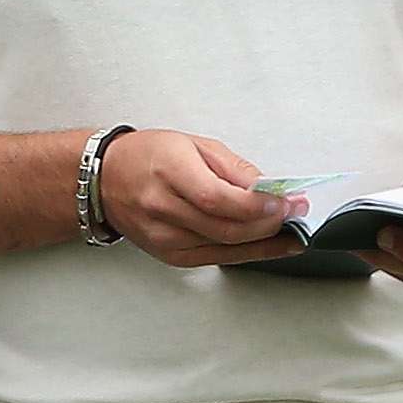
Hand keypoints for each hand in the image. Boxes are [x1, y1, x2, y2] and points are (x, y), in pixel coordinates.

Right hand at [96, 128, 305, 266]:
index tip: (287, 201)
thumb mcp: (193, 144)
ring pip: (227, 247)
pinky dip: (249, 252)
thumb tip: (270, 188)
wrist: (105, 181)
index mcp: (168, 172)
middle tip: (296, 213)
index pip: (218, 198)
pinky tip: (269, 245)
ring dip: (265, 240)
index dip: (258, 205)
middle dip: (270, 223)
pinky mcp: (171, 256)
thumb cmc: (147, 156)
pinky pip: (218, 258)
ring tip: (290, 228)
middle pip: (227, 228)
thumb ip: (234, 168)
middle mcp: (163, 208)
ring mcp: (165, 237)